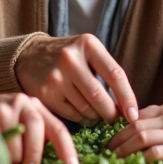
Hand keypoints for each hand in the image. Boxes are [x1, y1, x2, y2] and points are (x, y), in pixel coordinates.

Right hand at [0, 92, 77, 163]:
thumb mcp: (19, 127)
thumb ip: (35, 139)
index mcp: (36, 107)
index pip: (57, 128)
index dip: (66, 148)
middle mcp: (23, 101)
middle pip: (37, 128)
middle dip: (34, 153)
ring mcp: (6, 105)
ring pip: (16, 138)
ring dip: (12, 155)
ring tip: (3, 155)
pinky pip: (0, 140)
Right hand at [14, 34, 138, 124]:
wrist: (29, 56)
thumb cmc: (68, 57)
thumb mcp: (88, 53)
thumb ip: (106, 73)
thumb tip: (126, 108)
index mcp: (88, 44)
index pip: (115, 74)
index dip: (128, 98)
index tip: (133, 115)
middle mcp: (70, 58)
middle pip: (100, 96)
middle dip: (110, 113)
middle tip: (113, 119)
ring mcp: (55, 76)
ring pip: (86, 108)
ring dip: (95, 117)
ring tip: (96, 115)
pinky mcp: (44, 93)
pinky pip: (71, 115)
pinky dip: (80, 119)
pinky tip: (81, 114)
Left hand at [107, 104, 162, 163]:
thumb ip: (156, 120)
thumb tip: (130, 128)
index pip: (135, 117)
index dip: (119, 129)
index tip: (108, 139)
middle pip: (134, 127)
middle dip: (117, 140)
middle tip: (106, 150)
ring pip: (142, 137)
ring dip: (125, 149)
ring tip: (115, 158)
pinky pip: (158, 151)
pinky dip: (145, 156)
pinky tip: (138, 162)